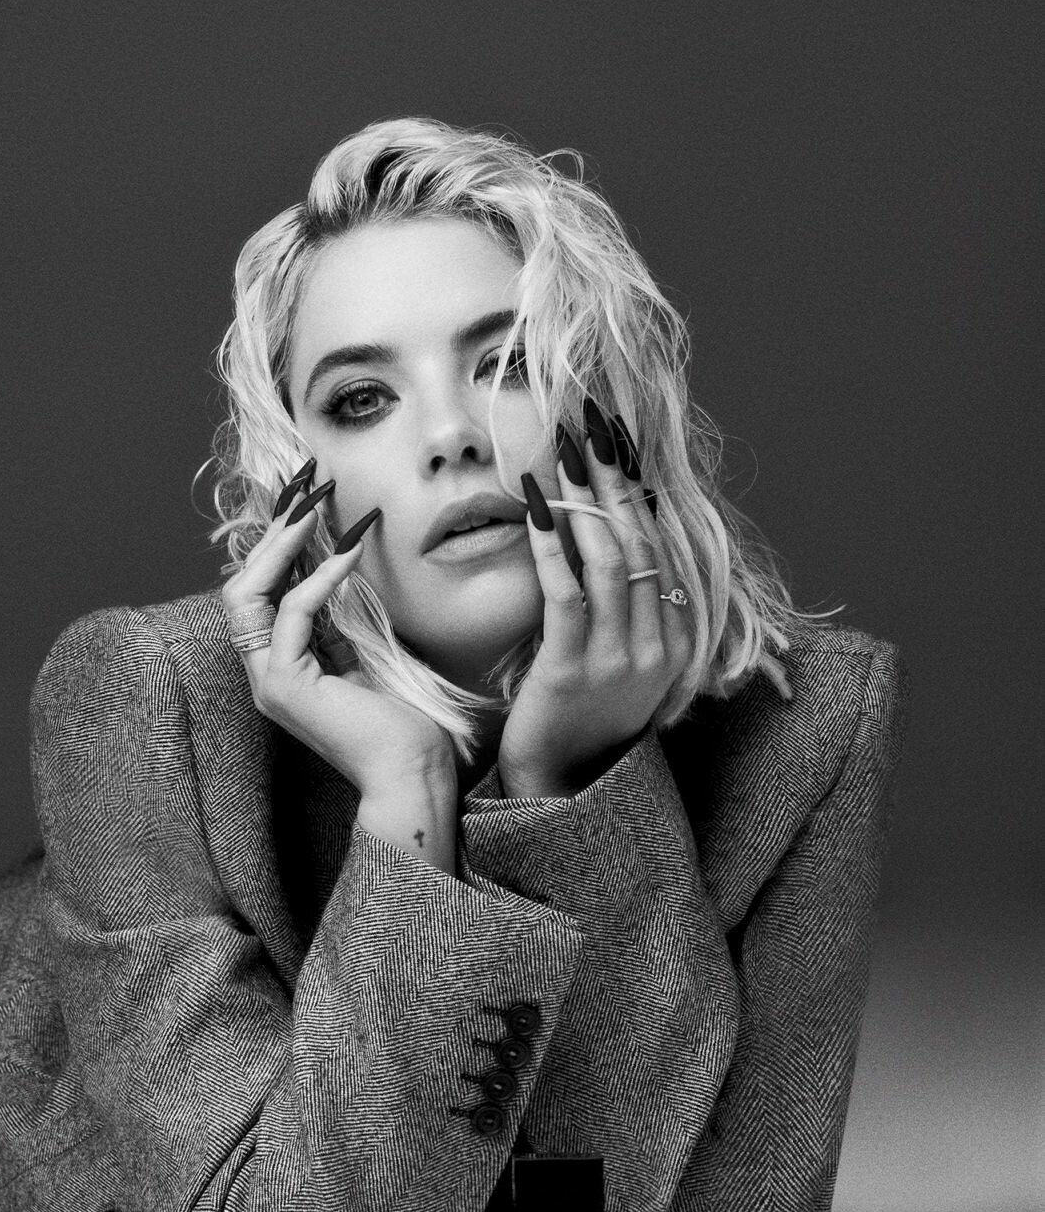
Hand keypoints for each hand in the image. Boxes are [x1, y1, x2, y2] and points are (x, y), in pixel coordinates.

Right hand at [220, 469, 456, 803]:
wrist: (414, 774)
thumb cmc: (404, 722)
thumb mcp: (366, 652)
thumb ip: (341, 615)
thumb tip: (337, 554)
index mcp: (282, 663)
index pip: (262, 587)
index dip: (280, 539)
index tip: (307, 494)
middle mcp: (265, 670)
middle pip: (243, 583)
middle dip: (272, 529)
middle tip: (306, 482)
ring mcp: (269, 681)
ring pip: (249, 593)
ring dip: (284, 542)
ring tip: (316, 504)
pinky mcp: (286, 686)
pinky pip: (292, 614)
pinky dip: (320, 576)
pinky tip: (350, 548)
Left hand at [497, 414, 692, 799]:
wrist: (558, 785)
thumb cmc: (582, 712)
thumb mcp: (621, 656)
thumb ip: (625, 604)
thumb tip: (609, 532)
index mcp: (679, 640)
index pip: (663, 548)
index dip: (638, 492)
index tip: (618, 444)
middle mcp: (660, 647)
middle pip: (641, 543)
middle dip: (616, 480)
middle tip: (592, 426)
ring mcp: (620, 661)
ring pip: (611, 561)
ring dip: (585, 500)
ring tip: (563, 452)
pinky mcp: (573, 672)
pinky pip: (566, 594)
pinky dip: (550, 544)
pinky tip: (532, 505)